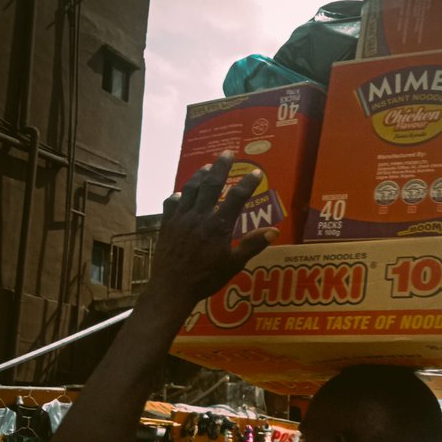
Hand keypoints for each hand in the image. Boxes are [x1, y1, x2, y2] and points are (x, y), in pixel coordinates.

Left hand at [142, 153, 276, 325]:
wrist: (172, 287)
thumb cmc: (206, 278)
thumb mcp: (233, 264)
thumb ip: (252, 245)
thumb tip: (274, 232)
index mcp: (219, 225)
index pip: (237, 197)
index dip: (248, 183)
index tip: (257, 173)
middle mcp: (200, 216)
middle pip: (212, 184)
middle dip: (221, 166)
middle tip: (227, 153)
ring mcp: (181, 218)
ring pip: (191, 189)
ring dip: (199, 176)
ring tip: (206, 167)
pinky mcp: (167, 225)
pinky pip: (172, 204)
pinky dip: (178, 196)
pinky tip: (181, 194)